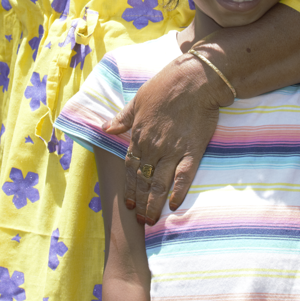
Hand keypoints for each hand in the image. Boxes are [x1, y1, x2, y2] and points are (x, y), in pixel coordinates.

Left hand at [103, 54, 228, 223]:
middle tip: (140, 220)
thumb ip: (123, 118)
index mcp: (140, 136)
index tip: (128, 204)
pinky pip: (184, 176)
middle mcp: (153, 147)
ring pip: (159, 183)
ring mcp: (172, 150)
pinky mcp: (192, 150)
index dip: (130, 187)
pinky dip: (178, 191)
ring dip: (154, 203)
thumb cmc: (165, 85)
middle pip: (144, 180)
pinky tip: (174, 205)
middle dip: (141, 202)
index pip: (131, 168)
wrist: (194, 80)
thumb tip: (106, 128)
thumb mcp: (138, 100)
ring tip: (152, 220)